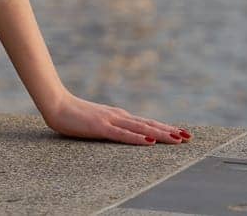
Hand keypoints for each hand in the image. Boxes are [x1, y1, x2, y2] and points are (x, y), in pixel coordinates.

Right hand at [41, 92, 191, 145]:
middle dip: (170, 132)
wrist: (57, 104)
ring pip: (141, 129)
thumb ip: (112, 126)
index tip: (182, 133)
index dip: (166, 128)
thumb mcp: (98, 121)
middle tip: (189, 137)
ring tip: (177, 139)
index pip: (148, 124)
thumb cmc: (75, 115)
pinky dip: (138, 139)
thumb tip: (126, 131)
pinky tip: (149, 143)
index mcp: (120, 116)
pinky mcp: (101, 127)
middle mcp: (120, 116)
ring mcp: (111, 121)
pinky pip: (122, 135)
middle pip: (150, 126)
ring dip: (160, 135)